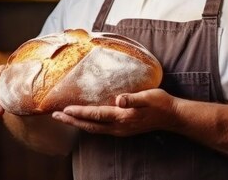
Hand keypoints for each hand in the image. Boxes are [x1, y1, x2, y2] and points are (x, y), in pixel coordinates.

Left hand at [52, 88, 176, 136]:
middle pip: (90, 125)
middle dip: (72, 120)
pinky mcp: (123, 129)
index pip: (96, 115)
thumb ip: (133, 98)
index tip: (65, 109)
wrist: (172, 116)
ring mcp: (120, 130)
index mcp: (123, 117)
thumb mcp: (148, 96)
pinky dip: (88, 125)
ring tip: (64, 118)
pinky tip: (84, 120)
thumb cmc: (160, 103)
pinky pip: (101, 129)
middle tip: (55, 116)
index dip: (80, 112)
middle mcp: (119, 127)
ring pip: (94, 129)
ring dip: (78, 123)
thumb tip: (119, 99)